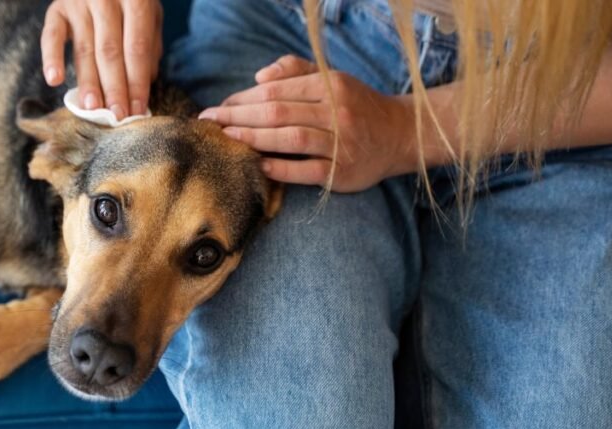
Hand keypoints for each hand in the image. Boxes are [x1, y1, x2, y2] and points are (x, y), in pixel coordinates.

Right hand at [41, 0, 162, 119]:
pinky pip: (52, 35)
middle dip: (114, 88)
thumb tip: (143, 84)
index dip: (137, 82)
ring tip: (92, 109)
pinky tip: (54, 80)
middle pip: (110, 52)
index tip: (137, 110)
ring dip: (88, 82)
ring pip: (84, 49)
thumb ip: (149, 45)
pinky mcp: (57, 8)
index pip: (137, 49)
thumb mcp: (149, 14)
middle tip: (116, 116)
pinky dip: (51, 58)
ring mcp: (79, 2)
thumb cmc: (129, 0)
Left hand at [198, 56, 416, 192]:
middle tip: (210, 123)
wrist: (400, 135)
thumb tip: (259, 77)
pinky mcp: (343, 173)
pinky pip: (307, 171)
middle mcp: (337, 112)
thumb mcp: (332, 79)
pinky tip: (258, 165)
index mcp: (330, 86)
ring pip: (291, 139)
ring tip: (227, 139)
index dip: (243, 98)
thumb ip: (295, 71)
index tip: (219, 107)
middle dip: (238, 117)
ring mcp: (342, 143)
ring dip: (254, 138)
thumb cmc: (356, 106)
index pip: (277, 91)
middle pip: (278, 113)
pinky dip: (281, 168)